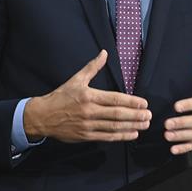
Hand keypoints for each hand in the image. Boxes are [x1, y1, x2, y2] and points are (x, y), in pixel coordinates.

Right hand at [23, 50, 150, 142]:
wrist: (42, 117)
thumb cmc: (60, 97)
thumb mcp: (76, 80)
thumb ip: (92, 67)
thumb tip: (104, 53)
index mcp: (89, 96)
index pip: (115, 99)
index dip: (131, 102)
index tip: (144, 103)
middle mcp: (89, 111)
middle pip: (117, 114)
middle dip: (135, 116)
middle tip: (149, 116)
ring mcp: (88, 125)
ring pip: (114, 127)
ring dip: (131, 126)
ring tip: (144, 125)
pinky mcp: (86, 136)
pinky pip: (106, 137)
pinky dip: (121, 136)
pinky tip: (132, 134)